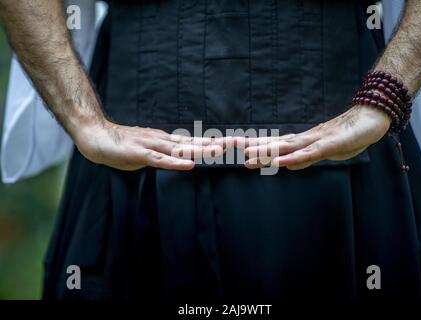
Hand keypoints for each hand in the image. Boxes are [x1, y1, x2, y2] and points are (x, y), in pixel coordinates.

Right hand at [73, 120, 228, 170]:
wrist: (96, 137)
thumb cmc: (121, 146)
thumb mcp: (148, 152)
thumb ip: (163, 156)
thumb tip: (175, 160)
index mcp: (166, 141)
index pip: (193, 142)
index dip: (213, 143)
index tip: (232, 143)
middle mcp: (163, 140)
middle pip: (193, 143)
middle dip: (216, 143)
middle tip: (237, 141)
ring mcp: (152, 146)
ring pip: (180, 149)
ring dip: (200, 151)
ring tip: (220, 151)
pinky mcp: (140, 154)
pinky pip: (160, 160)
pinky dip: (175, 163)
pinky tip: (189, 165)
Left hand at [238, 105, 391, 169]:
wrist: (372, 118)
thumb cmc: (350, 135)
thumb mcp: (326, 152)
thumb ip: (307, 158)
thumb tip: (287, 165)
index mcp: (304, 141)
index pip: (277, 144)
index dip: (258, 147)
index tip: (240, 150)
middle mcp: (306, 139)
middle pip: (275, 143)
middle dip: (254, 146)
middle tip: (232, 147)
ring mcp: (316, 141)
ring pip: (287, 148)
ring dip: (267, 152)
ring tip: (248, 155)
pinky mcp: (329, 145)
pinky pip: (308, 154)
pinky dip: (292, 158)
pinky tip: (279, 162)